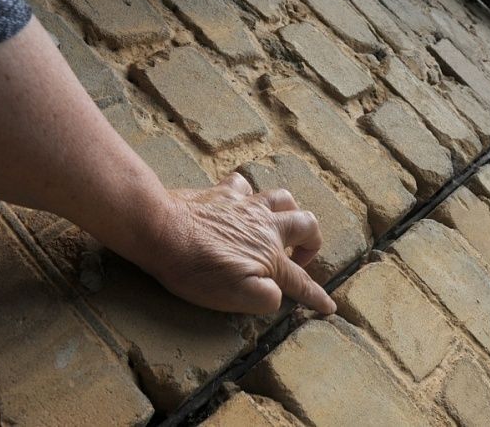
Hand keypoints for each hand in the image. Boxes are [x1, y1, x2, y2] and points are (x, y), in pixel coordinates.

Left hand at [139, 172, 335, 314]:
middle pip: (306, 225)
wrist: (160, 230)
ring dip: (289, 211)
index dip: (317, 295)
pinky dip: (247, 193)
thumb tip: (278, 296)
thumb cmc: (196, 268)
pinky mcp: (221, 193)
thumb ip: (265, 298)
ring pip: (282, 198)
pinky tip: (240, 201)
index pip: (301, 280)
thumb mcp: (234, 296)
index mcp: (270, 256)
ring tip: (280, 224)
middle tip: (299, 259)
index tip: (329, 306)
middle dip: (311, 242)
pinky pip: (243, 185)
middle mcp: (265, 226)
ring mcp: (244, 206)